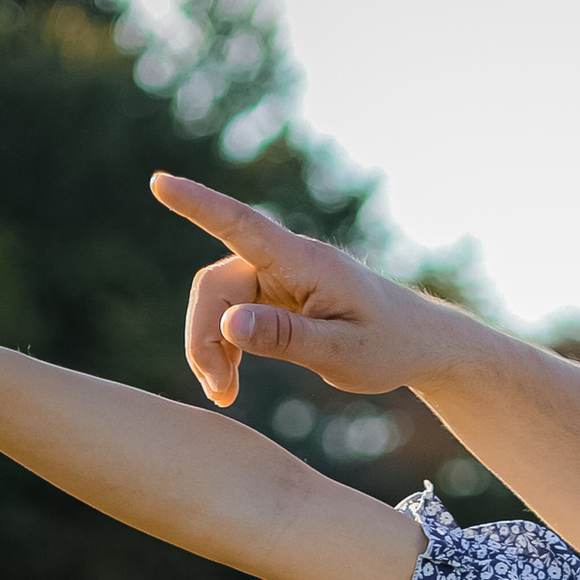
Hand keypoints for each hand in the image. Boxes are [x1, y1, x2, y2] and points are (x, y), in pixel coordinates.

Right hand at [152, 174, 476, 411]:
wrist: (418, 342)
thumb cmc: (389, 345)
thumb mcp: (342, 352)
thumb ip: (287, 338)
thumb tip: (231, 324)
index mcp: (305, 263)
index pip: (241, 225)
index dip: (198, 204)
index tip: (160, 183)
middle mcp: (286, 262)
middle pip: (217, 285)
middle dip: (204, 337)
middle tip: (218, 394)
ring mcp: (278, 278)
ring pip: (219, 303)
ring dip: (212, 349)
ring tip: (224, 396)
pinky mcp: (276, 298)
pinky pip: (233, 315)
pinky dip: (224, 348)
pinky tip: (229, 383)